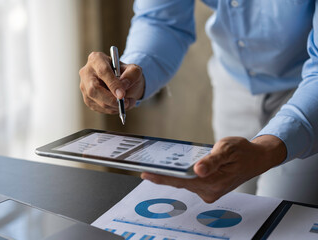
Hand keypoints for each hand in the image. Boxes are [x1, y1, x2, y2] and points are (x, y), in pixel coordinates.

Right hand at [79, 52, 144, 113]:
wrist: (122, 81)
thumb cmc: (126, 73)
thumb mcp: (134, 70)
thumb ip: (131, 75)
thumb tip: (123, 87)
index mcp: (97, 59)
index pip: (103, 71)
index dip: (112, 84)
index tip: (122, 95)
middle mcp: (86, 72)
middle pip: (93, 89)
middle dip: (110, 99)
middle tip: (125, 103)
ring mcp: (84, 87)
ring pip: (97, 101)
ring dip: (115, 106)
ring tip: (128, 102)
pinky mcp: (87, 99)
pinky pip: (99, 108)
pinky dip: (112, 109)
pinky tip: (120, 104)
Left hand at [141, 135, 286, 202]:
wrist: (256, 159)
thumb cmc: (243, 152)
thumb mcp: (227, 149)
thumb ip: (212, 160)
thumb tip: (199, 170)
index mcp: (214, 182)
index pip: (182, 180)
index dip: (163, 177)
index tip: (146, 173)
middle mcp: (210, 191)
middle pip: (181, 183)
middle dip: (163, 175)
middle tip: (144, 167)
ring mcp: (210, 191)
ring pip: (185, 183)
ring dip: (172, 175)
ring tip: (155, 166)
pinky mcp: (209, 189)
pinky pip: (191, 182)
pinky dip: (182, 176)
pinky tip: (174, 168)